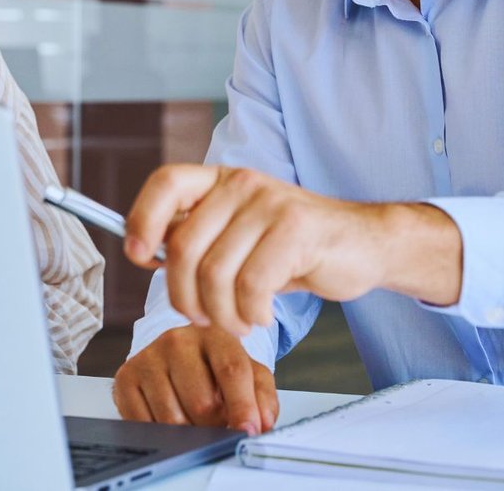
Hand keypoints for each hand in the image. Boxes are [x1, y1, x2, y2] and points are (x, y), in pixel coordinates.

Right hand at [113, 325, 277, 433]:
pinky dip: (161, 433)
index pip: (232, 371)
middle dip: (215, 424)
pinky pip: (144, 423)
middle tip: (217, 422)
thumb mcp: (248, 374)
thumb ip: (262, 397)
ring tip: (194, 419)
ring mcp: (148, 358)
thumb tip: (261, 424)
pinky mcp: (126, 377)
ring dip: (189, 432)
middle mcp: (177, 340)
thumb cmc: (214, 367)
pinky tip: (168, 418)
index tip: (248, 431)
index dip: (243, 406)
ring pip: (173, 419)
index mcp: (214, 334)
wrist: (175, 355)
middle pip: (202, 402)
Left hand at [124, 165, 461, 337]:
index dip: (142, 218)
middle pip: (183, 247)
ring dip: (221, 314)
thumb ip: (200, 239)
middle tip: (204, 318)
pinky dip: (250, 313)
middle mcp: (241, 183)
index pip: (167, 183)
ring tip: (238, 322)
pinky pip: (251, 285)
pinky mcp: (296, 230)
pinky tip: (262, 314)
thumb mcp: (240, 235)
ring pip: (215, 273)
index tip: (139, 256)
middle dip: (184, 297)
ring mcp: (270, 204)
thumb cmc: (295, 248)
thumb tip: (146, 255)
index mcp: (221, 180)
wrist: (363, 245)